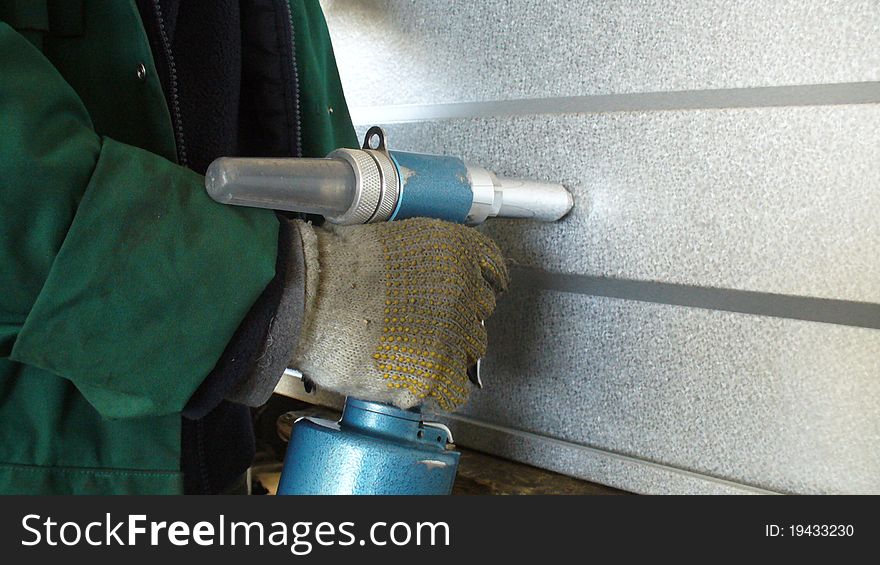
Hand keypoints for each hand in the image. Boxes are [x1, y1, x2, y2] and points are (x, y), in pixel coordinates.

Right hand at [290, 218, 508, 410]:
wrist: (313, 297)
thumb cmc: (336, 267)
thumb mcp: (391, 239)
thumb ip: (423, 260)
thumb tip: (426, 278)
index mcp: (456, 250)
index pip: (492, 269)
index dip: (480, 284)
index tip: (477, 293)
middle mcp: (464, 288)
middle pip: (479, 313)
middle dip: (456, 320)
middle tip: (424, 325)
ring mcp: (454, 332)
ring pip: (471, 351)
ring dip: (447, 354)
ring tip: (411, 354)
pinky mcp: (437, 371)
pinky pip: (454, 389)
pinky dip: (438, 389)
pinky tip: (418, 383)